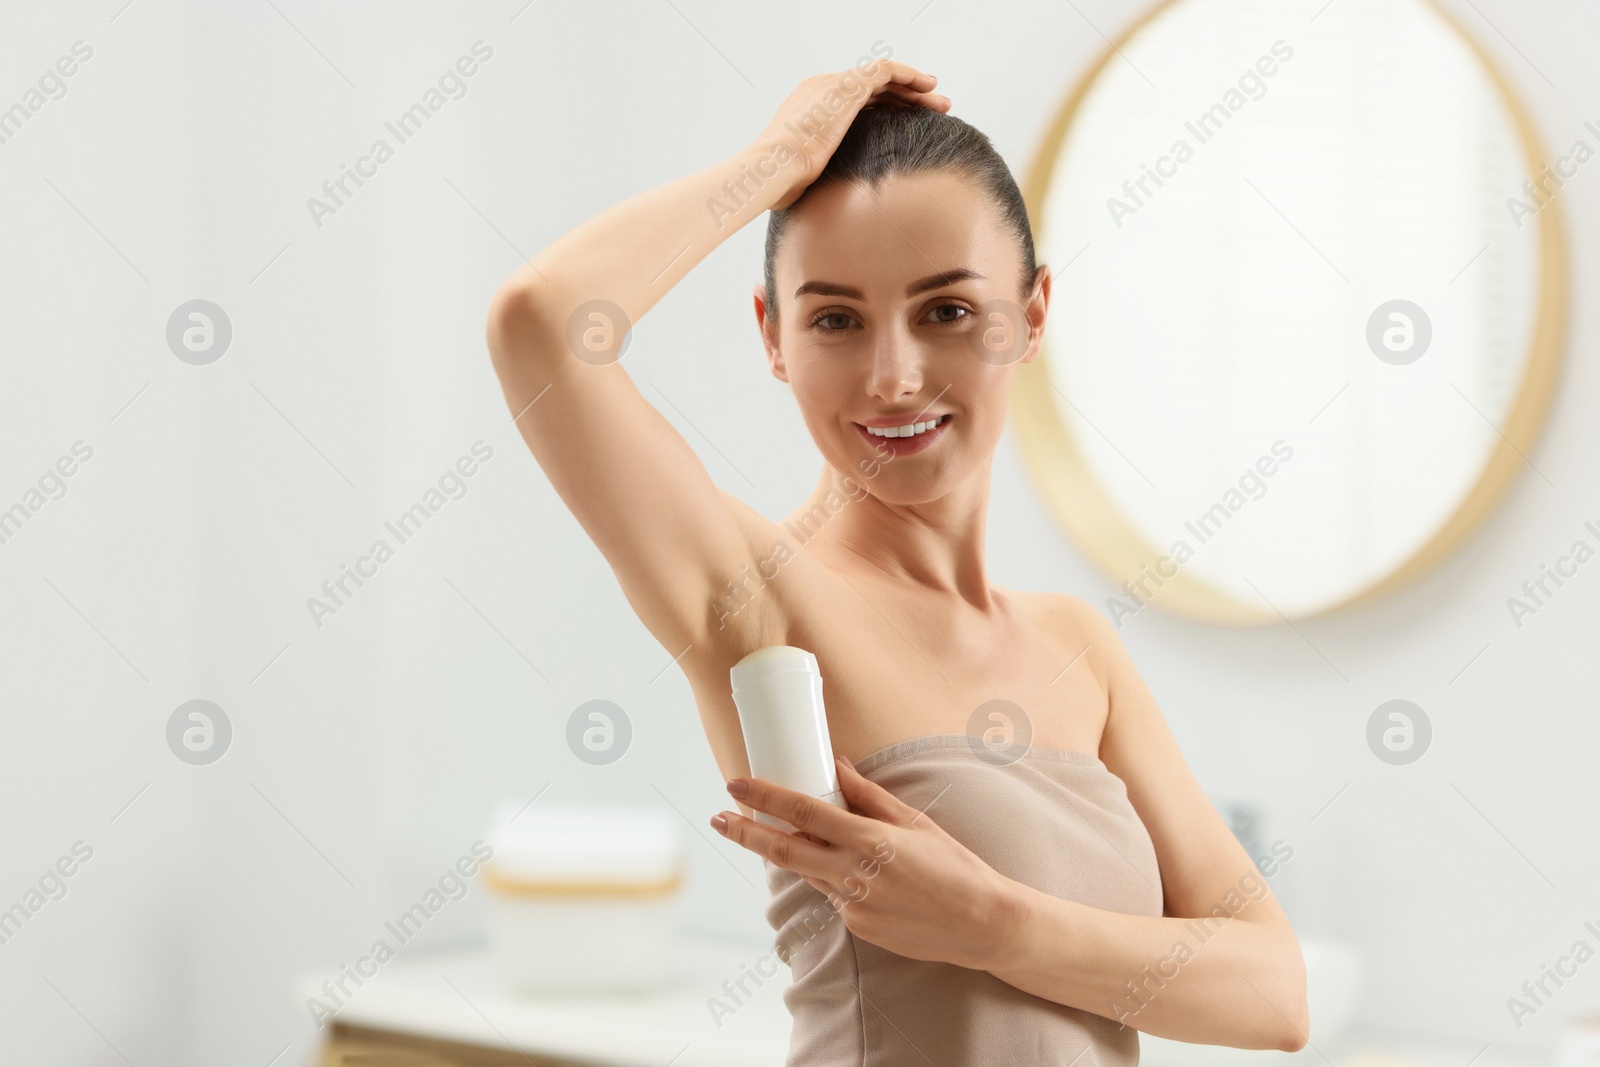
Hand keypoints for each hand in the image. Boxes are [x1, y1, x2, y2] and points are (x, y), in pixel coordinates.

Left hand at [711, 755, 1014, 970]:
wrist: (981, 923)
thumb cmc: (954, 865)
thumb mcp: (914, 821)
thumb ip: (869, 796)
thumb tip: (836, 766)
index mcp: (870, 841)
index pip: (803, 813)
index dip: (765, 798)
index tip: (736, 784)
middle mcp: (855, 874)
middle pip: (784, 851)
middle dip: (745, 833)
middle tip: (717, 818)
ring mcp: (853, 905)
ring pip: (807, 873)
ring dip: (788, 853)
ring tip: (770, 833)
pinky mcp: (857, 926)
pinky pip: (832, 894)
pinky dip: (831, 876)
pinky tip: (853, 870)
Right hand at [752, 61, 950, 209]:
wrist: (772, 169)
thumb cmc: (782, 184)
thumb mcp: (805, 178)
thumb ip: (821, 178)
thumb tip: (833, 205)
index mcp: (811, 109)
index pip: (855, 103)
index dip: (886, 111)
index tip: (908, 125)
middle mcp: (821, 90)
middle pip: (873, 89)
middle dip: (905, 99)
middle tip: (933, 111)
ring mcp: (832, 86)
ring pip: (883, 78)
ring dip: (914, 89)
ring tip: (940, 102)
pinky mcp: (845, 86)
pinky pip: (885, 70)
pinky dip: (909, 75)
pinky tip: (929, 86)